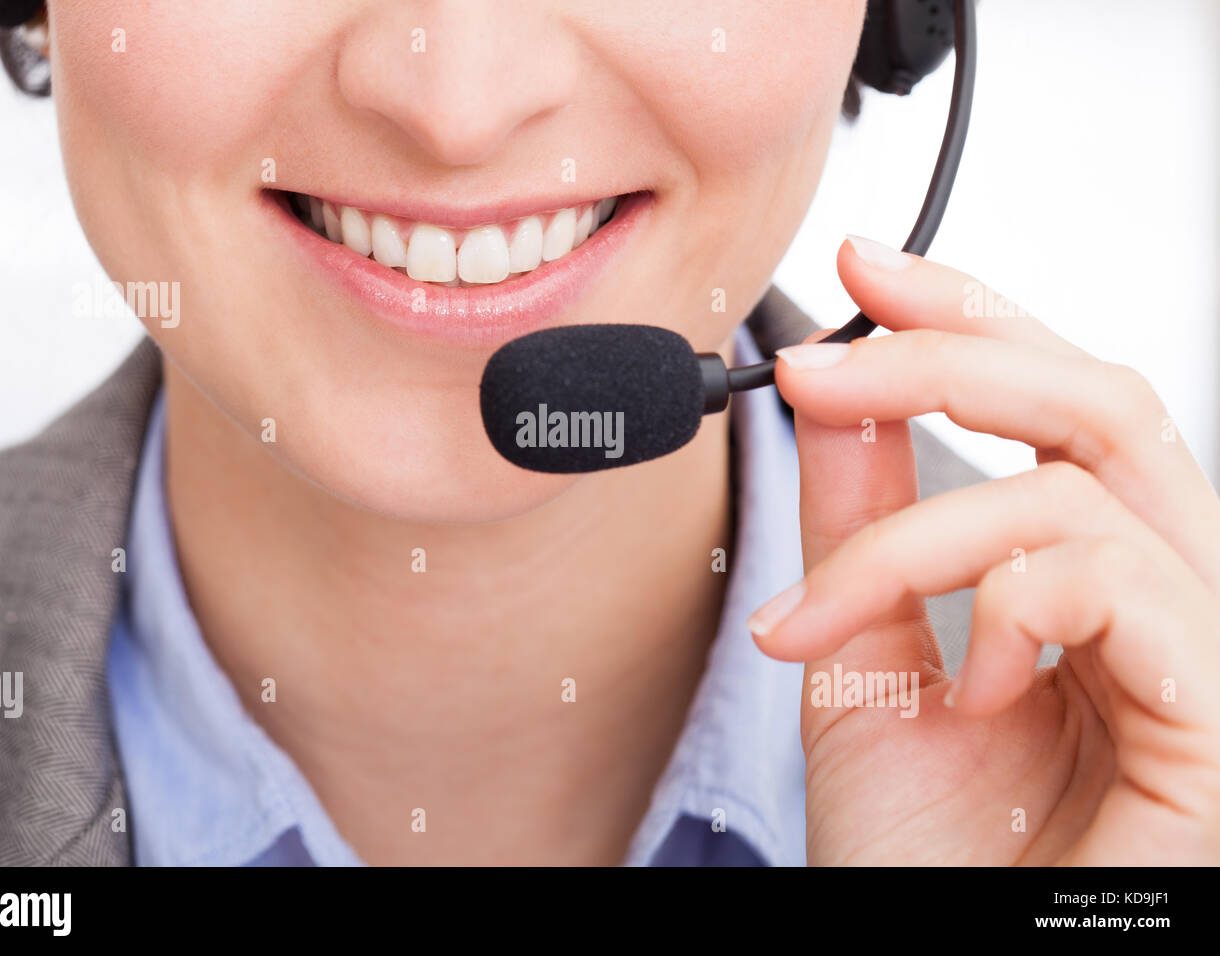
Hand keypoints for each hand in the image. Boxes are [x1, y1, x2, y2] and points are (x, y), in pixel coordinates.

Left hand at [749, 235, 1219, 864]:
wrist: (935, 952)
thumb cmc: (918, 847)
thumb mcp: (863, 655)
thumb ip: (862, 520)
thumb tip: (838, 392)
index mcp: (1090, 577)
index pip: (1060, 403)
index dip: (975, 315)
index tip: (864, 270)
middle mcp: (1165, 598)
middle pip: (1100, 403)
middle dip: (945, 357)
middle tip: (818, 366)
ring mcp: (1205, 656)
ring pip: (1081, 490)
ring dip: (917, 532)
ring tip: (824, 619)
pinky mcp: (1218, 721)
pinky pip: (1126, 589)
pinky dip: (1009, 612)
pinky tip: (964, 690)